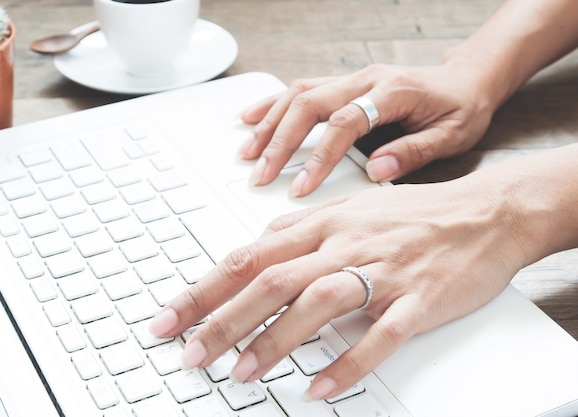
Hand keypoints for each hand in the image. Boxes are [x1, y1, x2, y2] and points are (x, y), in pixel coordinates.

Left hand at [149, 172, 525, 399]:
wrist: (482, 213)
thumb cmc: (411, 214)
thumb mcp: (348, 207)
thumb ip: (300, 227)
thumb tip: (257, 242)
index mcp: (321, 223)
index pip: (248, 256)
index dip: (203, 289)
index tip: (169, 318)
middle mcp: (344, 244)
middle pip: (271, 280)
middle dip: (223, 319)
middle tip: (190, 354)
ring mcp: (382, 271)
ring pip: (317, 303)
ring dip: (275, 340)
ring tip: (242, 372)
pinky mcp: (417, 300)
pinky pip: (379, 336)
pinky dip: (347, 364)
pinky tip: (319, 389)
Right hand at [237, 63, 494, 195]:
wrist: (469, 79)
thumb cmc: (462, 107)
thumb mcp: (452, 135)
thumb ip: (413, 152)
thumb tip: (376, 172)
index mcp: (393, 92)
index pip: (345, 123)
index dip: (319, 156)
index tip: (301, 187)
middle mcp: (367, 80)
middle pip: (310, 104)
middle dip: (280, 141)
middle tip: (261, 173)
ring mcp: (353, 79)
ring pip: (299, 94)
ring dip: (269, 122)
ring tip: (248, 151)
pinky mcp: (345, 83)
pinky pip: (302, 89)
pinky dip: (273, 104)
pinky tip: (252, 118)